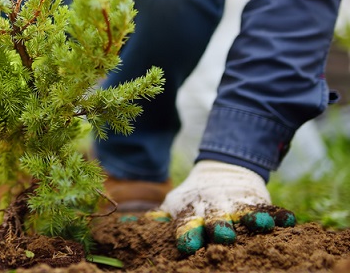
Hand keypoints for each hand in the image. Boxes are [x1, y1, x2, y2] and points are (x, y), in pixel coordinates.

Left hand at [153, 160, 295, 254]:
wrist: (220, 171)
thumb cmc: (193, 199)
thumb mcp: (174, 204)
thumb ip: (157, 218)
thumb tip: (126, 223)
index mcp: (192, 213)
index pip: (187, 225)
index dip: (187, 234)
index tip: (187, 244)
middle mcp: (215, 210)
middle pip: (216, 220)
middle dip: (219, 228)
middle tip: (223, 235)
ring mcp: (238, 205)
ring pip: (245, 214)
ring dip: (251, 220)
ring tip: (259, 225)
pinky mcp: (258, 202)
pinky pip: (271, 209)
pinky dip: (279, 215)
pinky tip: (289, 220)